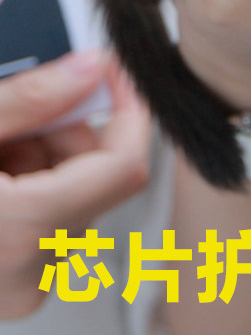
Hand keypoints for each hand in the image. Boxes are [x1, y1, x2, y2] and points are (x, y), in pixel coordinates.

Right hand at [0, 51, 150, 318]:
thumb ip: (33, 99)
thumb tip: (90, 68)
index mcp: (25, 232)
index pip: (127, 164)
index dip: (131, 108)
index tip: (121, 74)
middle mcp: (34, 272)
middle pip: (96, 173)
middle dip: (68, 128)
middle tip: (24, 107)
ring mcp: (24, 285)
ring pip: (73, 192)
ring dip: (44, 153)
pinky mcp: (14, 286)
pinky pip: (50, 217)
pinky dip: (31, 182)